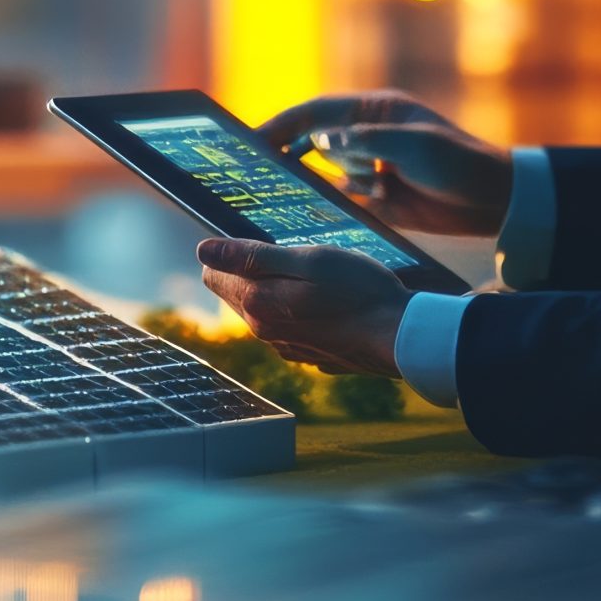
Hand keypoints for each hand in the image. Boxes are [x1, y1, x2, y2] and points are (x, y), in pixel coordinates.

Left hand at [196, 238, 410, 376]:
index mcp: (256, 303)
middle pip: (238, 293)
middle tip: (299, 260)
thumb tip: (202, 250)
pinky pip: (289, 326)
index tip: (265, 246)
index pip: (212, 275)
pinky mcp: (307, 354)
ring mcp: (285, 346)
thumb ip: (251, 256)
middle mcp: (263, 330)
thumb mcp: (307, 260)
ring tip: (319, 282)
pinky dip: (300, 312)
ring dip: (280, 292)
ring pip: (264, 310)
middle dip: (257, 273)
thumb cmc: (358, 290)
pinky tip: (329, 305)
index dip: (232, 254)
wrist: (398, 335)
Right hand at [257, 90, 512, 237]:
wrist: (496, 201)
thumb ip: (364, 142)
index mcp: (376, 111)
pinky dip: (328, 201)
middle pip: (315, 138)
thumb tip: (318, 141)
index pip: (318, 112)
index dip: (283, 123)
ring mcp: (373, 165)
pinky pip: (343, 197)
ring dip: (310, 177)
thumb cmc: (459, 164)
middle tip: (252, 168)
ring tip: (275, 189)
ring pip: (327, 170)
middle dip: (286, 150)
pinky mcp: (379, 197)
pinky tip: (308, 210)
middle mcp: (369, 135)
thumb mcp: (412, 146)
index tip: (252, 139)